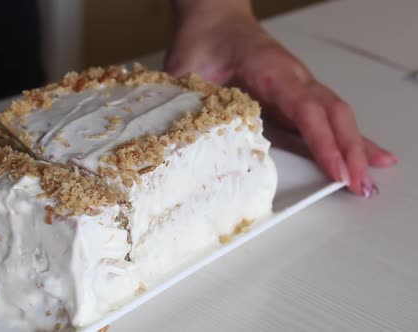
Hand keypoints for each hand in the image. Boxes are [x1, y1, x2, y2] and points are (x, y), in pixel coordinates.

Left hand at [165, 1, 396, 196]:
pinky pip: (326, 118)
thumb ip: (184, 101)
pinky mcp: (294, 97)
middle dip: (350, 151)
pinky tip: (361, 157)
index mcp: (270, 71)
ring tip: (368, 181)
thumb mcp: (185, 70)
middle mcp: (293, 79)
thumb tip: (178, 137)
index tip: (335, 170)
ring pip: (336, 116)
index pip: (306, 108)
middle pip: (334, 114)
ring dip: (355, 148)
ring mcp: (297, 87)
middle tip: (360, 186)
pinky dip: (346, 139)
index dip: (322, 141)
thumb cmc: (205, 41)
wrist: (214, 23)